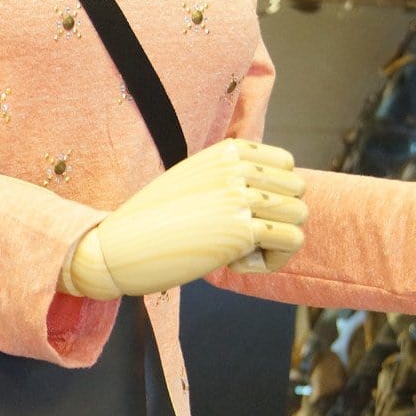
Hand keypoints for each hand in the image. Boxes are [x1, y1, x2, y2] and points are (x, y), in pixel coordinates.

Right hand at [65, 139, 307, 298]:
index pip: (286, 165)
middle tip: (233, 239)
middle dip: (273, 220)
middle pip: (296, 192)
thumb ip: (227, 178)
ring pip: (299, 215)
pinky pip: (292, 241)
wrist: (116, 248)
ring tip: (234, 252)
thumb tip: (274, 194)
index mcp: (227, 151)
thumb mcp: (191, 182)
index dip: (269, 196)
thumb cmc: (149, 223)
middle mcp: (238, 167)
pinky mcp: (242, 230)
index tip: (236, 217)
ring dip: (273, 242)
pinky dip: (270, 260)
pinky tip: (235, 265)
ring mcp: (241, 197)